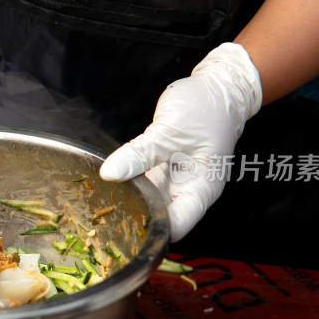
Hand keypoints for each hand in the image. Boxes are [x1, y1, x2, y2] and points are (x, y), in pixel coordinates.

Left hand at [99, 43, 262, 241]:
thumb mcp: (169, 131)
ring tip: (101, 199)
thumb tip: (109, 174)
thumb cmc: (206, 108)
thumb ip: (139, 155)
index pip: (177, 226)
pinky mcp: (164, 172)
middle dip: (134, 218)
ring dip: (129, 201)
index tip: (122, 224)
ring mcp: (177, 182)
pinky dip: (129, 184)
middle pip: (160, 218)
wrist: (218, 88)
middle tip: (103, 212)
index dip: (151, 230)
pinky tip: (111, 182)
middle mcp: (190, 191)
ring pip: (149, 202)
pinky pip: (144, 184)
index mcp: (202, 189)